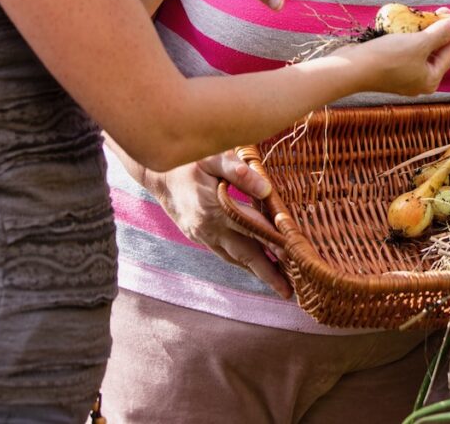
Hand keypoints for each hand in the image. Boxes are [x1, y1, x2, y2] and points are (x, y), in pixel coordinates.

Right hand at [142, 150, 293, 298]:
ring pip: (235, 259)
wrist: (156, 174)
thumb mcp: (213, 157)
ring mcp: (203, 236)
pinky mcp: (199, 238)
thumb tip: (266, 189)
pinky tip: (255, 267)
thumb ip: (239, 172)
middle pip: (245, 254)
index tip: (293, 254)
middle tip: (289, 290)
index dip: (273, 241)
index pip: (252, 228)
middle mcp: (209, 228)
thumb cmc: (188, 161)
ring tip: (280, 284)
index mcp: (215, 208)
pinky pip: (224, 254)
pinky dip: (242, 263)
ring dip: (257, 272)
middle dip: (268, 273)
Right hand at [333, 15, 449, 96]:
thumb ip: (441, 33)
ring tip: (433, 12)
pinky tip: (414, 22)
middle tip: (449, 10)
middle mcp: (420, 78)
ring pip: (423, 47)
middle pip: (438, 49)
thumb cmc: (388, 58)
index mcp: (431, 78)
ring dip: (428, 29)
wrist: (352, 68)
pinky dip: (413, 35)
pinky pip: (409, 48)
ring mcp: (405, 73)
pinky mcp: (392, 66)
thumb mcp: (418, 43)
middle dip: (443, 28)